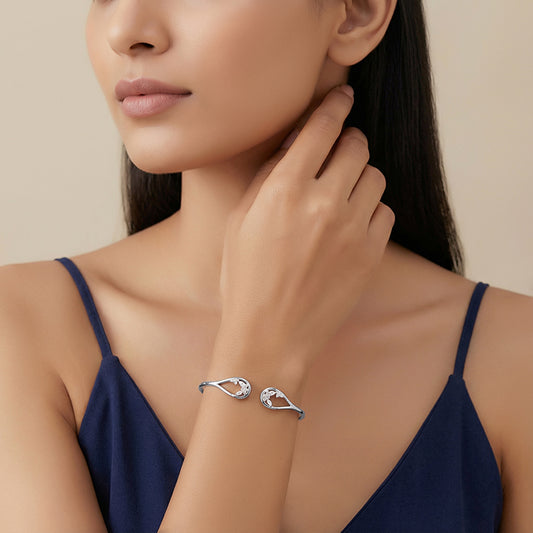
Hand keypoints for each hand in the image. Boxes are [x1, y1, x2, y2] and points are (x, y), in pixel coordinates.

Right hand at [218, 85, 394, 375]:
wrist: (271, 337)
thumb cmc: (244, 281)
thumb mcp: (240, 222)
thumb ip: (269, 178)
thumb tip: (295, 148)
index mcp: (285, 189)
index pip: (321, 127)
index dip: (334, 106)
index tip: (342, 98)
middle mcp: (324, 202)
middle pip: (356, 146)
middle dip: (348, 141)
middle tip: (339, 151)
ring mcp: (353, 228)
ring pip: (375, 176)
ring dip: (360, 177)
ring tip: (342, 194)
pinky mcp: (372, 253)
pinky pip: (384, 211)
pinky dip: (370, 209)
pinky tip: (351, 225)